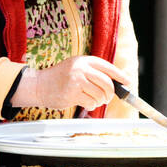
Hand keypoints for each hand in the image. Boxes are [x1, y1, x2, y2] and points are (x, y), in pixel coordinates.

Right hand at [9, 56, 129, 113]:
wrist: (39, 85)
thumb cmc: (60, 78)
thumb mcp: (76, 68)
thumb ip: (92, 72)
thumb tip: (115, 83)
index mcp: (84, 60)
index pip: (108, 67)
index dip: (120, 76)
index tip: (127, 82)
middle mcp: (81, 68)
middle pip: (107, 83)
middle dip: (110, 93)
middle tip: (107, 98)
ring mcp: (76, 81)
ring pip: (100, 95)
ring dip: (99, 101)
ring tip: (92, 100)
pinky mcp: (72, 93)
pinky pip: (91, 102)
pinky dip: (91, 105)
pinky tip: (84, 102)